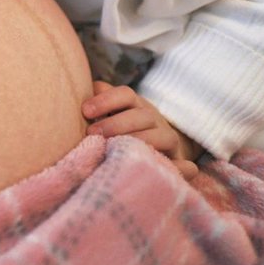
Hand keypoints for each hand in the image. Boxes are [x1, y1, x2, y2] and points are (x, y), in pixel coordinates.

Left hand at [83, 81, 201, 179]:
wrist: (154, 148)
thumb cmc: (117, 130)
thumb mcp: (106, 114)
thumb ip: (94, 106)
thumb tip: (81, 95)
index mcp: (134, 105)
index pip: (125, 94)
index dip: (106, 100)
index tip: (85, 111)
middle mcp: (153, 119)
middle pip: (141, 116)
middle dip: (116, 123)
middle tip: (93, 133)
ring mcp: (167, 139)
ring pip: (164, 136)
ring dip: (142, 141)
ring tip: (117, 150)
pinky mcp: (176, 160)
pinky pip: (183, 164)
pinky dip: (183, 167)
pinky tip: (182, 170)